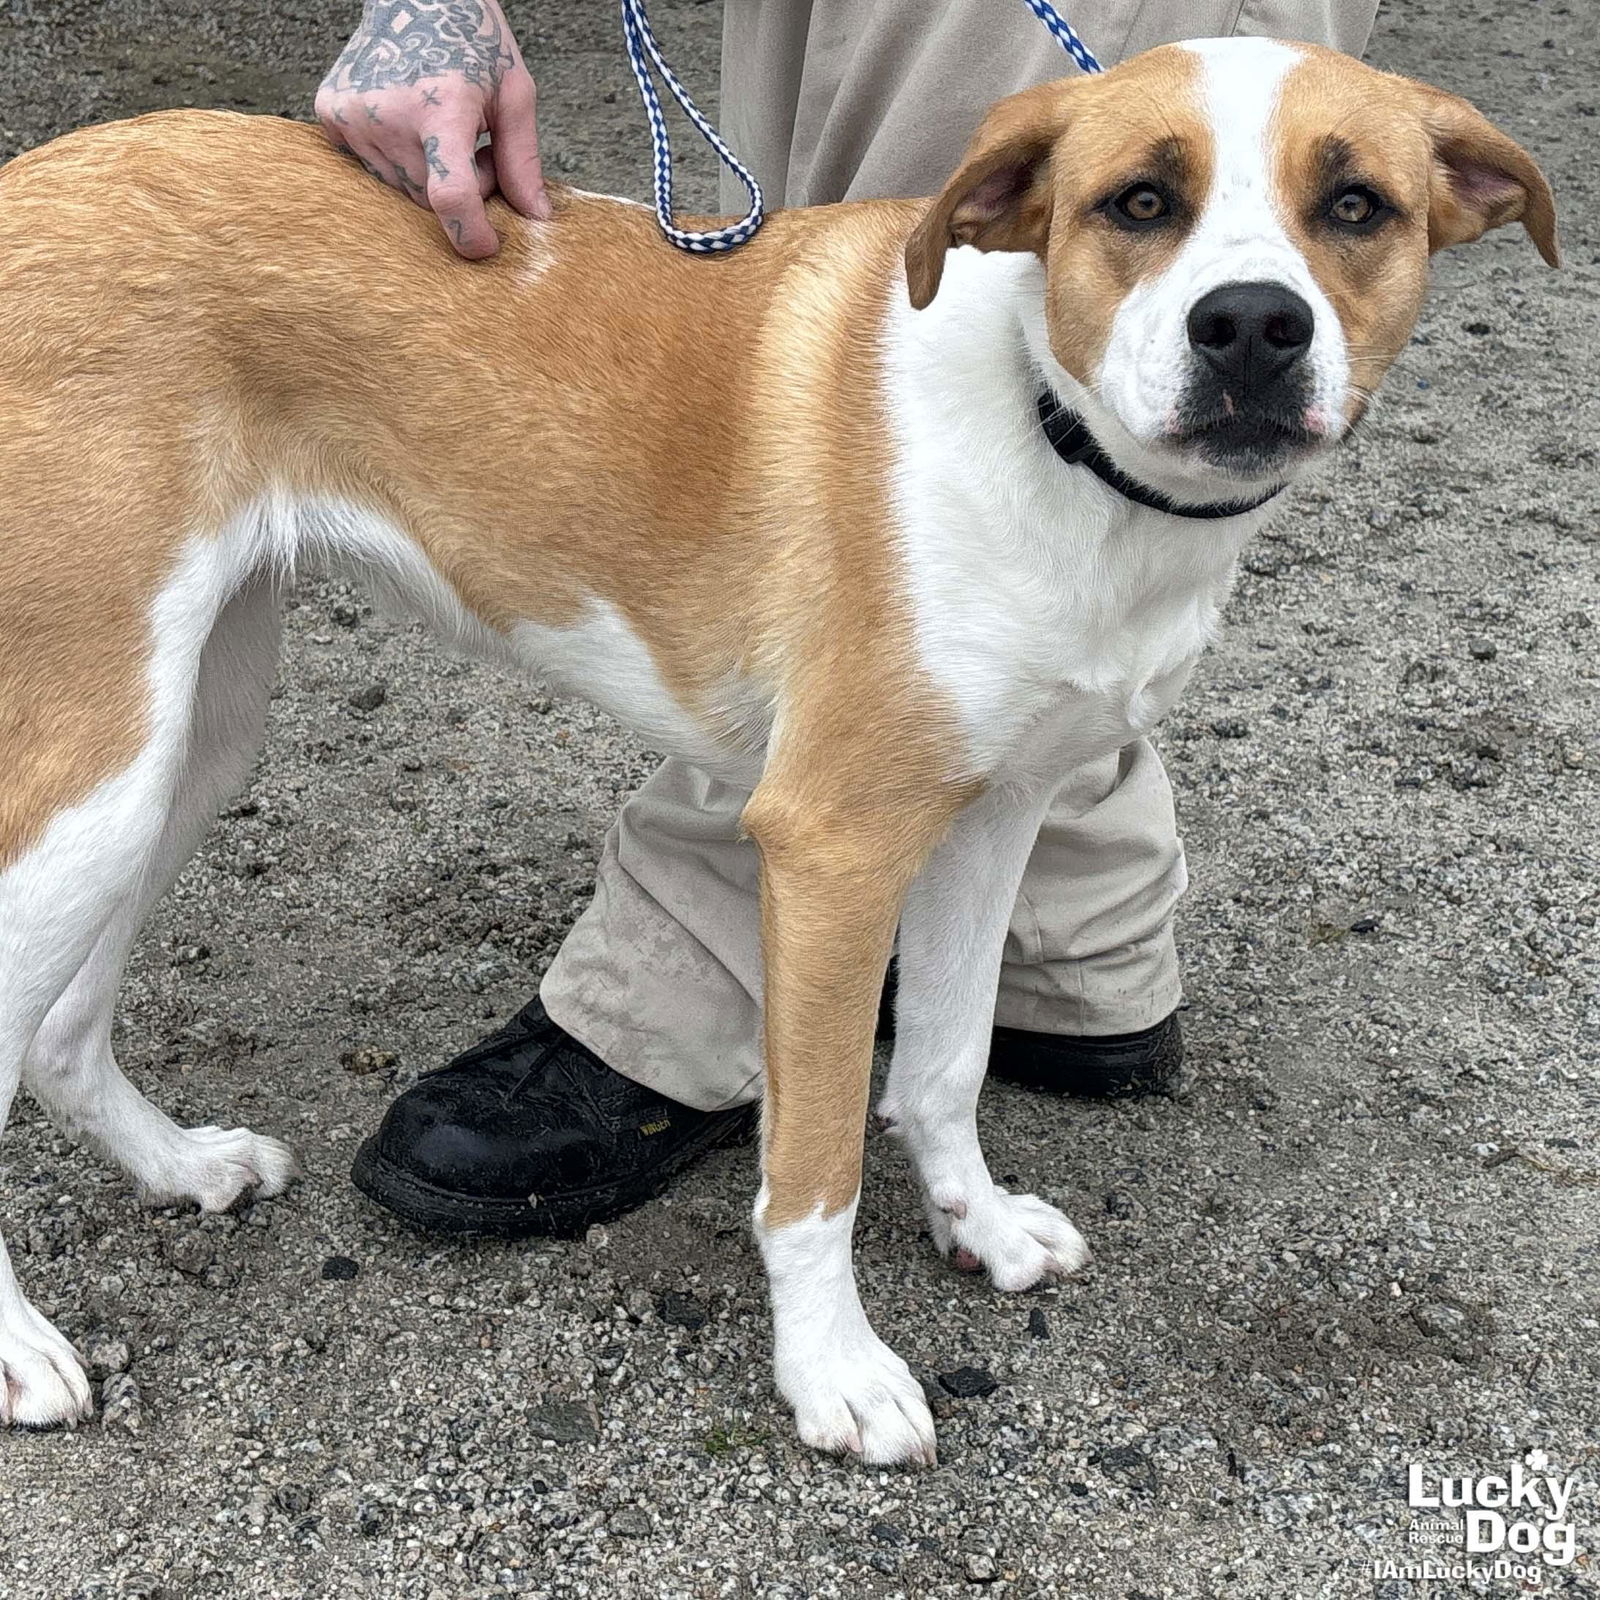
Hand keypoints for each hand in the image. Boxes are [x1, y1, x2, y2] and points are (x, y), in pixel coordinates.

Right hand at [316, 1, 550, 258]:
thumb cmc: (472, 41)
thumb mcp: (514, 93)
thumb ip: (523, 160)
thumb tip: (536, 218)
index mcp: (441, 106)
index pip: (450, 195)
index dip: (471, 234)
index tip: (487, 246)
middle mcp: (389, 113)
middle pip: (429, 201)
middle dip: (460, 190)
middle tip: (477, 149)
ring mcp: (353, 115)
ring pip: (401, 190)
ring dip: (429, 176)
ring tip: (443, 130)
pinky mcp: (330, 114)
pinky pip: (372, 169)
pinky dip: (398, 160)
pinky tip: (411, 123)